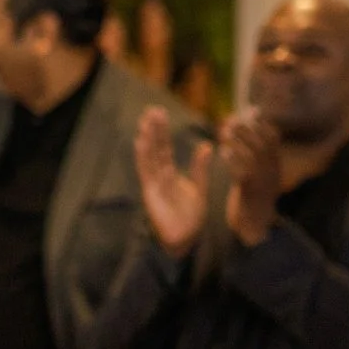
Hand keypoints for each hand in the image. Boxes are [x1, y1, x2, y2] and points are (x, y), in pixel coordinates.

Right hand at [132, 107, 211, 259]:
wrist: (186, 239)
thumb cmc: (191, 218)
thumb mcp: (200, 189)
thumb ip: (200, 168)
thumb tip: (206, 146)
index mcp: (170, 176)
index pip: (164, 149)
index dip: (162, 132)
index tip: (160, 114)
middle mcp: (159, 177)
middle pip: (155, 149)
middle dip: (153, 130)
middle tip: (151, 109)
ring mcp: (153, 184)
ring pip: (149, 157)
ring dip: (148, 138)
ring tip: (146, 120)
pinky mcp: (151, 193)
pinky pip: (146, 171)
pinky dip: (143, 156)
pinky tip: (141, 141)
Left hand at [218, 107, 283, 247]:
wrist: (255, 226)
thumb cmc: (253, 198)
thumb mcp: (258, 174)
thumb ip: (255, 155)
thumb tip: (248, 133)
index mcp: (274, 164)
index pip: (273, 137)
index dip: (262, 122)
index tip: (250, 110)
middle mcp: (272, 170)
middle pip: (262, 142)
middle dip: (247, 128)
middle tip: (230, 118)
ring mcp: (263, 181)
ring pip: (252, 155)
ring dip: (238, 141)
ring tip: (224, 130)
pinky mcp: (250, 192)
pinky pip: (242, 173)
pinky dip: (233, 161)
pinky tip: (223, 152)